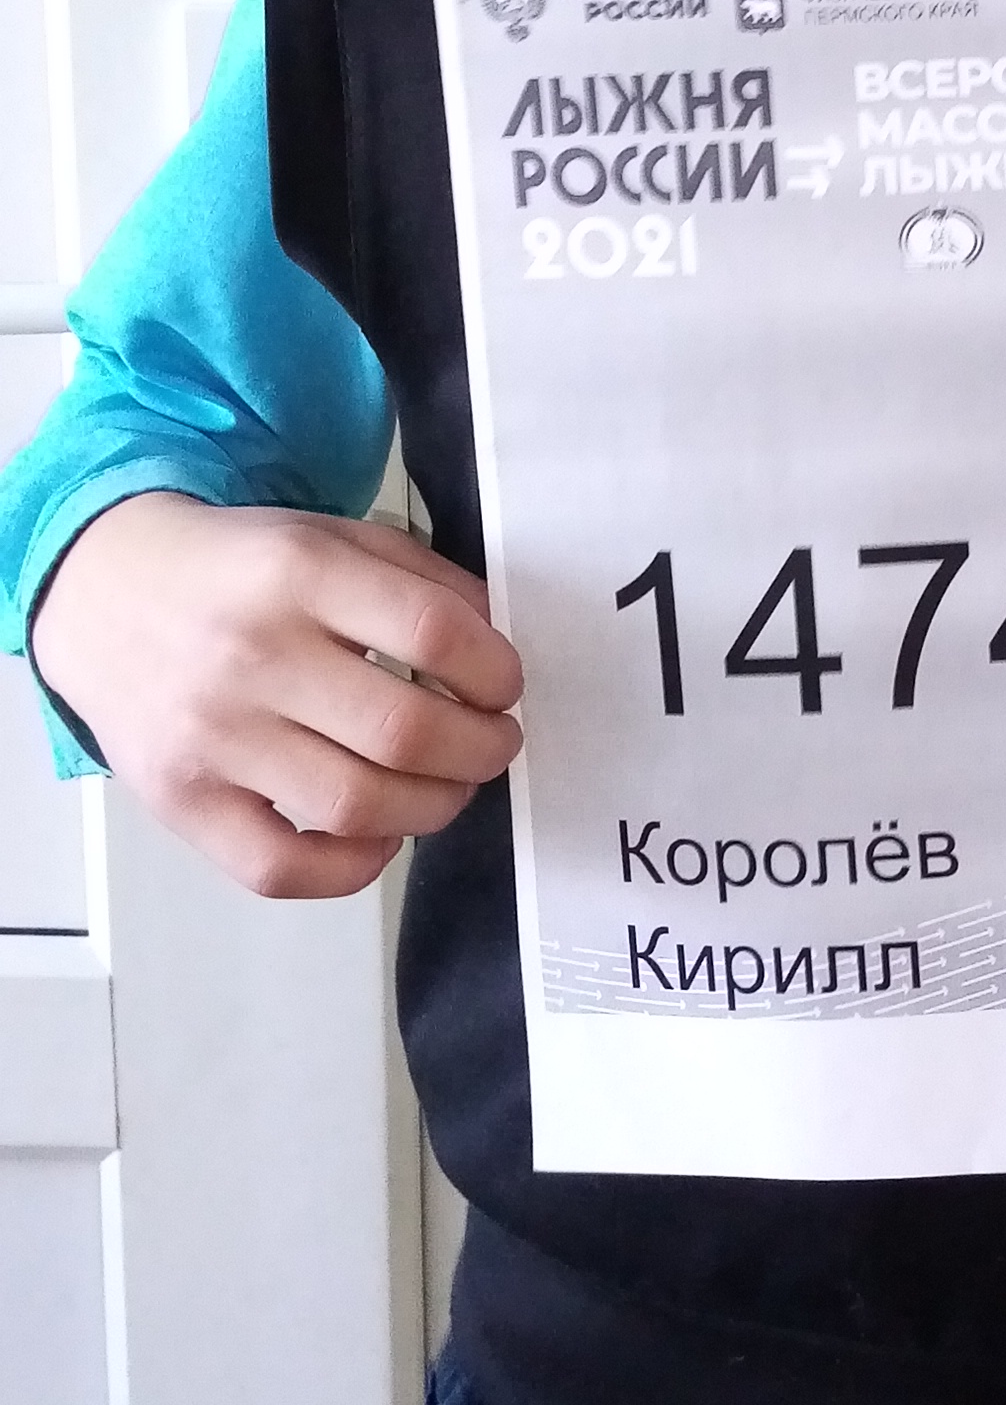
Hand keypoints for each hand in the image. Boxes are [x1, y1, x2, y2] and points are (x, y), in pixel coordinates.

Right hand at [32, 492, 523, 900]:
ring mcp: (211, 738)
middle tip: (492, 743)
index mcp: (296, 573)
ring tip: (444, 785)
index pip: (433, 632)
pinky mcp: (182, 803)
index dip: (494, 670)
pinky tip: (377, 833)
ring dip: (433, 806)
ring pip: (358, 807)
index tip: (502, 685)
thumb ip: (420, 581)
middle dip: (482, 748)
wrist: (103, 591)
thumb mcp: (328, 537)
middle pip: (405, 733)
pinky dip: (352, 866)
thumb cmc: (235, 571)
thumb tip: (495, 652)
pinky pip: (283, 868)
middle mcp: (251, 657)